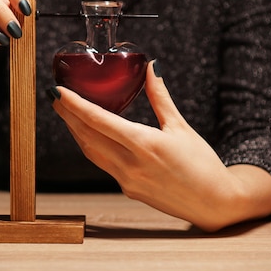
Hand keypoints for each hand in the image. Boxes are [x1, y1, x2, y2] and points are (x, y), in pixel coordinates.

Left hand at [49, 60, 270, 230]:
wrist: (215, 203)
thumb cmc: (203, 164)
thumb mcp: (181, 127)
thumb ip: (160, 97)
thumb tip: (151, 68)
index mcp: (144, 144)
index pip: (98, 120)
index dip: (74, 105)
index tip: (58, 92)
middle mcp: (130, 164)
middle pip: (87, 136)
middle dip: (68, 116)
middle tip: (55, 97)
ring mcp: (126, 180)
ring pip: (90, 152)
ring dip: (76, 132)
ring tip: (66, 113)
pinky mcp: (128, 189)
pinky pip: (102, 164)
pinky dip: (91, 147)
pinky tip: (89, 135)